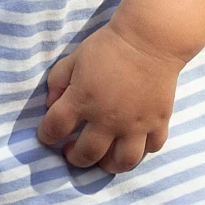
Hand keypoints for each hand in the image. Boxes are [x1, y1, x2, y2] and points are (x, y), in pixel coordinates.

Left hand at [36, 22, 181, 171]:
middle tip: (72, 151)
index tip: (48, 135)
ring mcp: (135, 124)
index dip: (46, 135)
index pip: (54, 129)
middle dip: (74, 157)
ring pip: (122, 162)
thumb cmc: (109, 46)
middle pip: (86, 154)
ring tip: (103, 158)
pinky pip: (152, 148)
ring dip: (108, 165)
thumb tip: (51, 105)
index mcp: (82, 100)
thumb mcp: (74, 58)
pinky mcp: (158, 121)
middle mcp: (107, 119)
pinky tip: (133, 143)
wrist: (150, 39)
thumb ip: (57, 82)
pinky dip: (142, 150)